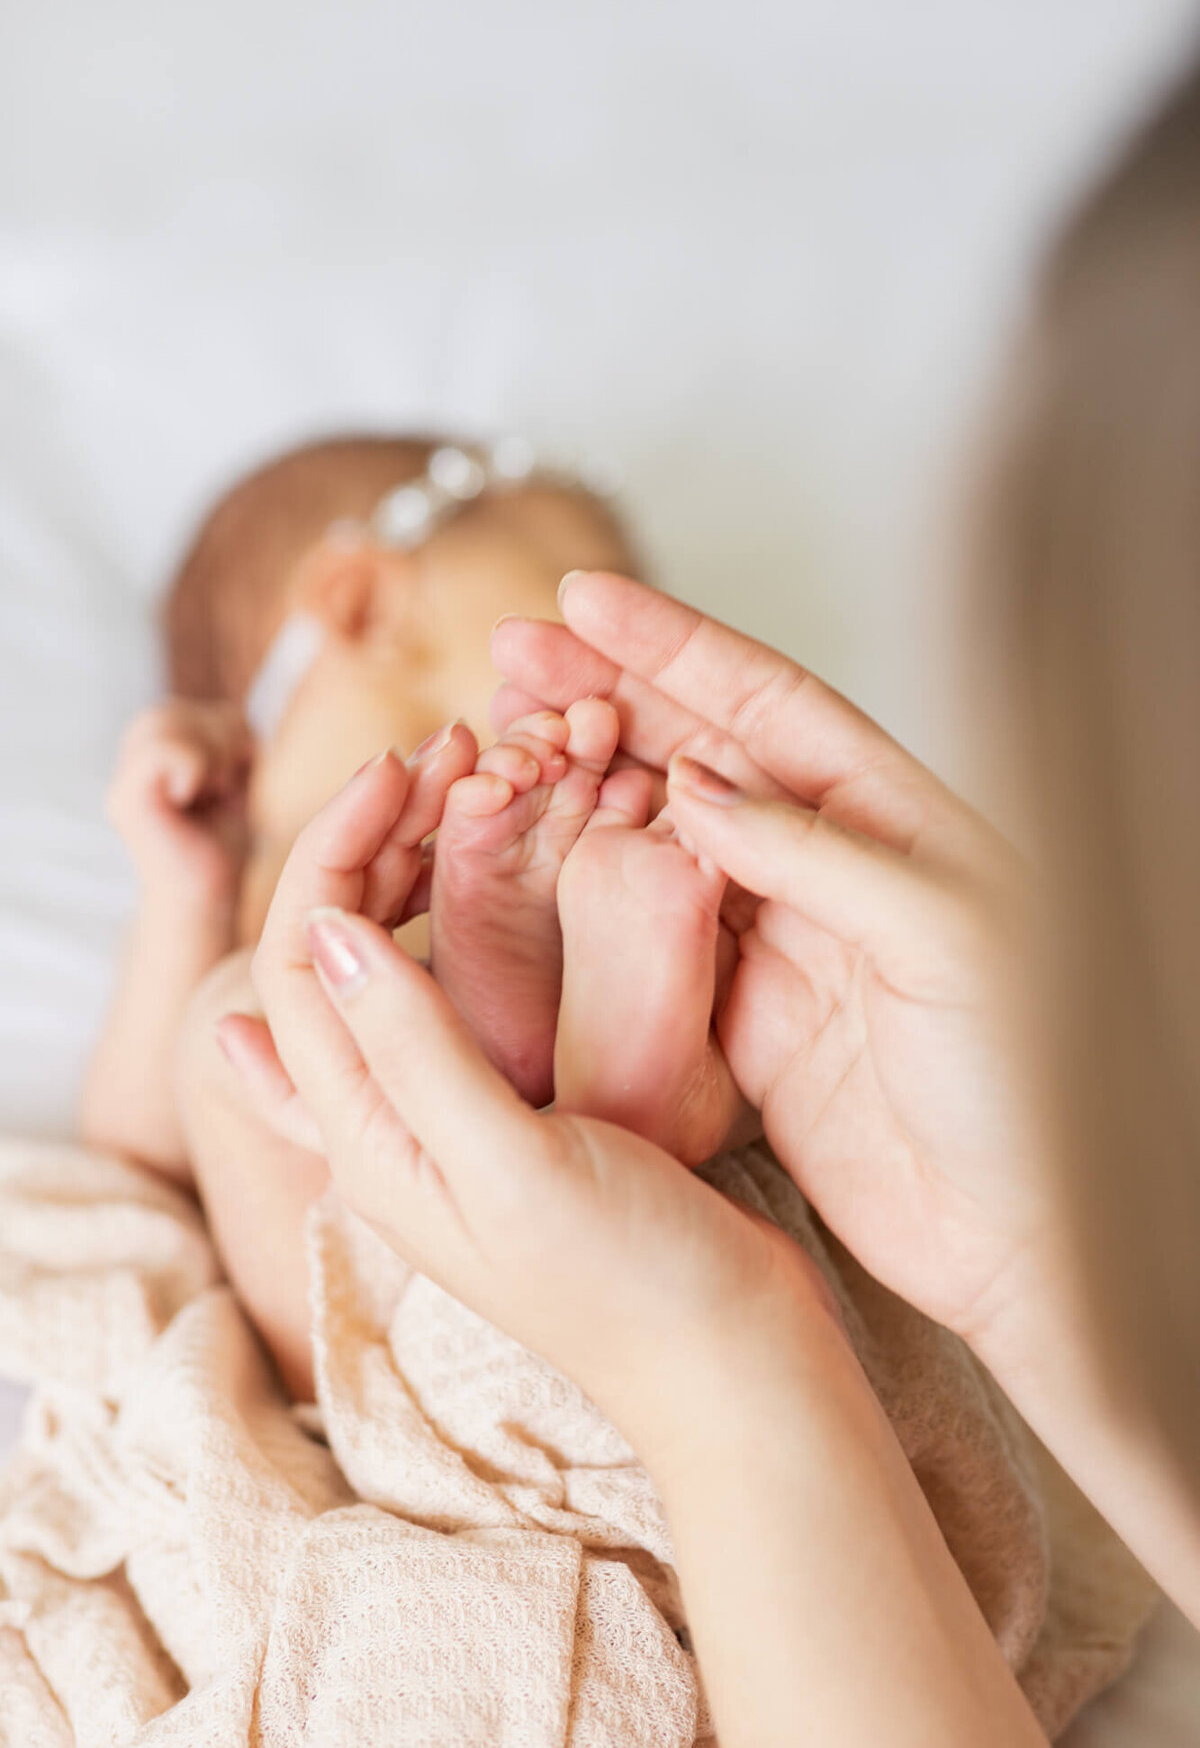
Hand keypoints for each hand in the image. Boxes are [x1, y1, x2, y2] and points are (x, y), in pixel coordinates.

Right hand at [106, 699, 254, 911]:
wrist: (207, 899)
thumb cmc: (219, 845)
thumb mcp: (231, 780)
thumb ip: (227, 742)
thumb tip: (239, 714)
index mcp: (150, 758)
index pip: (184, 710)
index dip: (223, 731)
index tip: (232, 776)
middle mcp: (129, 767)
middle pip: (170, 711)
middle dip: (217, 739)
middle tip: (224, 785)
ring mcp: (122, 783)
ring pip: (163, 723)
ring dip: (208, 753)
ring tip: (212, 792)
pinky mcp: (125, 802)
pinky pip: (159, 753)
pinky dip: (191, 766)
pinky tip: (195, 796)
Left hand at [223, 747, 832, 1455]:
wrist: (728, 1357)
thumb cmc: (626, 1279)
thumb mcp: (506, 1160)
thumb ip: (410, 1049)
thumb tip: (324, 926)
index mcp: (364, 1135)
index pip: (299, 962)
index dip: (335, 849)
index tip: (403, 764)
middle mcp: (387, 1122)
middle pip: (334, 952)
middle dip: (370, 841)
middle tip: (444, 751)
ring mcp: (447, 1116)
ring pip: (393, 963)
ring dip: (413, 868)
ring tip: (472, 783)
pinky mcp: (510, 1110)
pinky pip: (459, 990)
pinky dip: (463, 915)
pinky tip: (475, 872)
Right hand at [490, 573, 1056, 1356]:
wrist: (1019, 1233)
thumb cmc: (1028, 1083)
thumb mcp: (943, 938)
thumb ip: (816, 853)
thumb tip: (694, 781)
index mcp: (894, 817)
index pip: (768, 703)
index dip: (674, 644)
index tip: (584, 602)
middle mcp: (832, 863)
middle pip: (700, 752)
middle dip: (605, 698)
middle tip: (511, 662)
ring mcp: (782, 939)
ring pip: (663, 837)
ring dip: (586, 787)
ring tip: (505, 746)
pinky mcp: (744, 1018)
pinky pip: (653, 936)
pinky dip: (594, 892)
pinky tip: (541, 857)